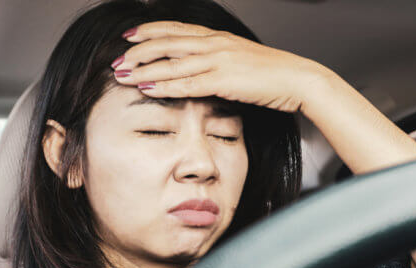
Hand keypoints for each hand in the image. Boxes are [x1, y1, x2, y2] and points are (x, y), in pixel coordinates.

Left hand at [111, 21, 329, 112]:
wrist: (298, 80)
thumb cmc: (274, 75)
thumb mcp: (243, 63)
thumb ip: (222, 64)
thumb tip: (206, 73)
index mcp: (218, 38)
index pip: (176, 30)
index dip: (150, 32)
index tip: (129, 37)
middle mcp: (214, 44)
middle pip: (166, 43)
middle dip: (138, 52)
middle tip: (117, 61)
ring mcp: (218, 60)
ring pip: (171, 62)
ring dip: (143, 69)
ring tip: (122, 75)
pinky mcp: (224, 79)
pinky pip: (187, 83)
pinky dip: (164, 86)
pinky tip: (147, 89)